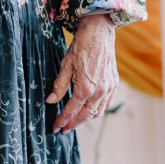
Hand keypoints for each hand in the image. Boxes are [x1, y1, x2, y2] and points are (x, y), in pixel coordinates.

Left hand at [47, 14, 117, 132]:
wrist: (98, 35)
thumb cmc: (80, 48)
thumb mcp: (65, 66)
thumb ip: (59, 86)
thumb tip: (50, 101)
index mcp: (84, 89)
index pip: (71, 111)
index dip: (62, 121)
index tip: (56, 128)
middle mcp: (99, 92)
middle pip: (86, 116)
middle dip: (74, 124)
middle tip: (64, 129)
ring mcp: (108, 89)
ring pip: (98, 112)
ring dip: (87, 119)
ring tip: (76, 121)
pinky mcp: (114, 84)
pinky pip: (107, 103)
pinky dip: (99, 110)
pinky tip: (91, 110)